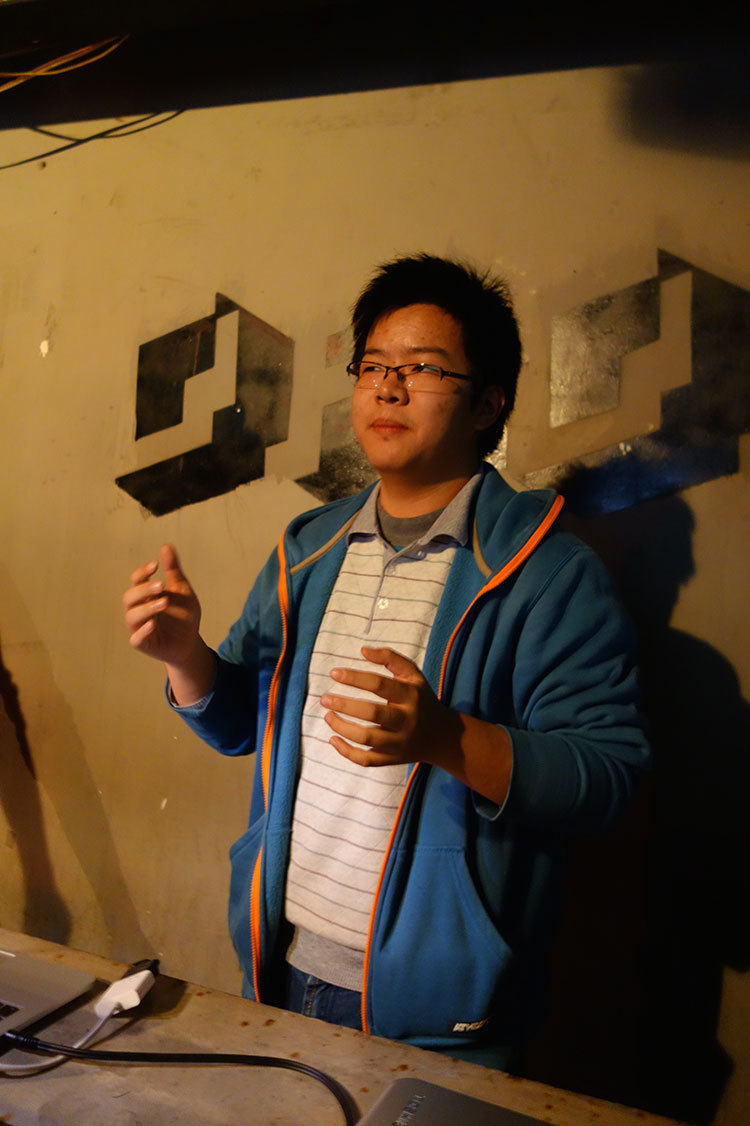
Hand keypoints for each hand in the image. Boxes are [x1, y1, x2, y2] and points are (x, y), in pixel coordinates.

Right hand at [122, 544, 201, 667]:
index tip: (155, 565)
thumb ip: (173, 571)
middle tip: (161, 585)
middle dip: (143, 590)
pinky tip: (153, 624)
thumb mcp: (182, 591)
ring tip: (164, 602)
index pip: (136, 580)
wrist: (190, 642)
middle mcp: (138, 609)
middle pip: (129, 597)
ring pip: (131, 616)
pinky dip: (142, 632)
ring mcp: (139, 627)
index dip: (142, 572)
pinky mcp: (143, 644)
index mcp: (145, 595)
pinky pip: (136, 638)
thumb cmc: (183, 615)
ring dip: (145, 608)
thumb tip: (166, 546)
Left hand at [320, 646, 458, 768]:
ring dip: (342, 728)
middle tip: (324, 698)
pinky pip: (366, 760)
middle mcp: (406, 720)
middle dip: (345, 705)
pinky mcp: (392, 759)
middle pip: (373, 713)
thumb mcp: (413, 675)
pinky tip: (333, 739)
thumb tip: (362, 650)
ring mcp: (399, 742)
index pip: (380, 684)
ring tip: (327, 716)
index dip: (355, 678)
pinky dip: (347, 752)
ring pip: (367, 739)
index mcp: (411, 696)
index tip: (334, 673)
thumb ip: (390, 658)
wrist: (442, 736)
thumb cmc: (421, 699)